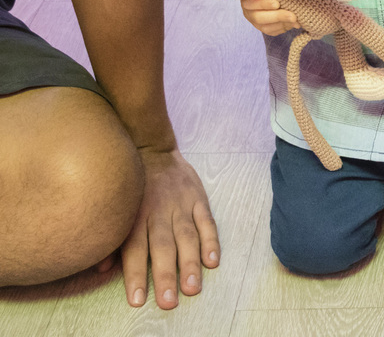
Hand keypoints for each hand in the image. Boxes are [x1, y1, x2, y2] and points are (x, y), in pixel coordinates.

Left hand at [121, 148, 218, 308]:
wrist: (152, 151)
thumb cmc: (133, 188)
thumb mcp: (117, 210)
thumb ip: (112, 240)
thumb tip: (101, 270)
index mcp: (135, 218)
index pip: (134, 251)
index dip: (135, 276)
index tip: (138, 300)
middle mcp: (158, 213)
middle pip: (162, 248)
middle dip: (166, 275)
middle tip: (169, 300)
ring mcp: (180, 206)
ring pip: (186, 237)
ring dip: (190, 263)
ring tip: (193, 287)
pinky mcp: (198, 199)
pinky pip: (206, 222)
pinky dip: (211, 241)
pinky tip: (212, 261)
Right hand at [240, 0, 302, 34]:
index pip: (249, 3)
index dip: (262, 4)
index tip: (277, 3)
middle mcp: (249, 9)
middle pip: (258, 17)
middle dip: (277, 17)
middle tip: (293, 16)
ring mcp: (256, 20)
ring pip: (265, 27)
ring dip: (282, 25)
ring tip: (297, 21)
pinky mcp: (264, 27)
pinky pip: (272, 31)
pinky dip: (282, 29)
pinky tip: (293, 24)